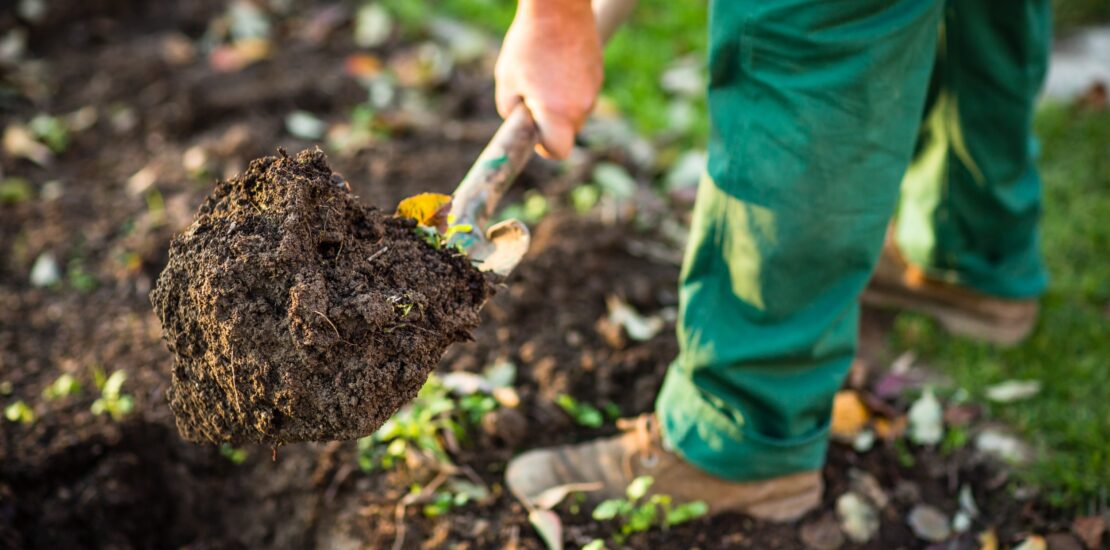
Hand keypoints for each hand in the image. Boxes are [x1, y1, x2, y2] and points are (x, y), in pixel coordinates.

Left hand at [495, 0, 602, 158]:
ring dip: (560, 103)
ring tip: (543, 73)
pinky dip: (570, 86)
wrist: (559, 7)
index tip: (534, 132)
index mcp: (558, 113)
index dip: (544, 147)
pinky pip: (582, 92)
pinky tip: (556, 62)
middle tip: (531, 97)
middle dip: (550, 123)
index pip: (558, 151)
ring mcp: (594, 89)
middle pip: (568, 132)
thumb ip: (512, 112)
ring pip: (575, 111)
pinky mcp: (598, 73)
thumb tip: (523, 124)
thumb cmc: (528, 44)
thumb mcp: (507, 82)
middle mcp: (582, 106)